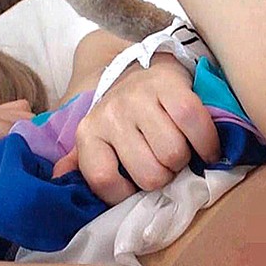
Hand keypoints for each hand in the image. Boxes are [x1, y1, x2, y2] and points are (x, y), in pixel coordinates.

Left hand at [53, 54, 220, 205]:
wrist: (144, 72)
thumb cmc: (124, 120)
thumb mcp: (98, 142)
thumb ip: (81, 165)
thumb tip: (58, 181)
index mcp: (89, 133)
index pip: (104, 180)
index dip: (126, 193)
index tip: (136, 186)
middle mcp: (109, 113)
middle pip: (149, 174)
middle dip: (164, 176)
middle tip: (165, 165)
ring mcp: (138, 97)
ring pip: (173, 154)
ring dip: (185, 160)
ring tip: (180, 151)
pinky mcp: (169, 84)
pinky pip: (194, 123)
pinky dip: (207, 144)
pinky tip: (206, 150)